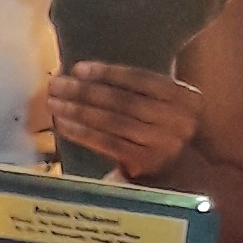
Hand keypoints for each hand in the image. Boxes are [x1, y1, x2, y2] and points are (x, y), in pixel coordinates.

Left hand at [47, 62, 201, 183]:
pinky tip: (63, 124)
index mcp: (187, 97)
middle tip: (57, 84)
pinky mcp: (146, 163)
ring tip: (55, 102)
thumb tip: (80, 75)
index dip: (108, 73)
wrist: (178, 173)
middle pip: (124, 100)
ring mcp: (164, 144)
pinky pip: (108, 143)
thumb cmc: (159, 130)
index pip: (142, 79)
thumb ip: (134, 89)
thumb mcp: (160, 105)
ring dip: (78, 110)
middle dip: (85, 90)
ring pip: (113, 121)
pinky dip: (82, 132)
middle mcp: (180, 121)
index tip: (78, 69)